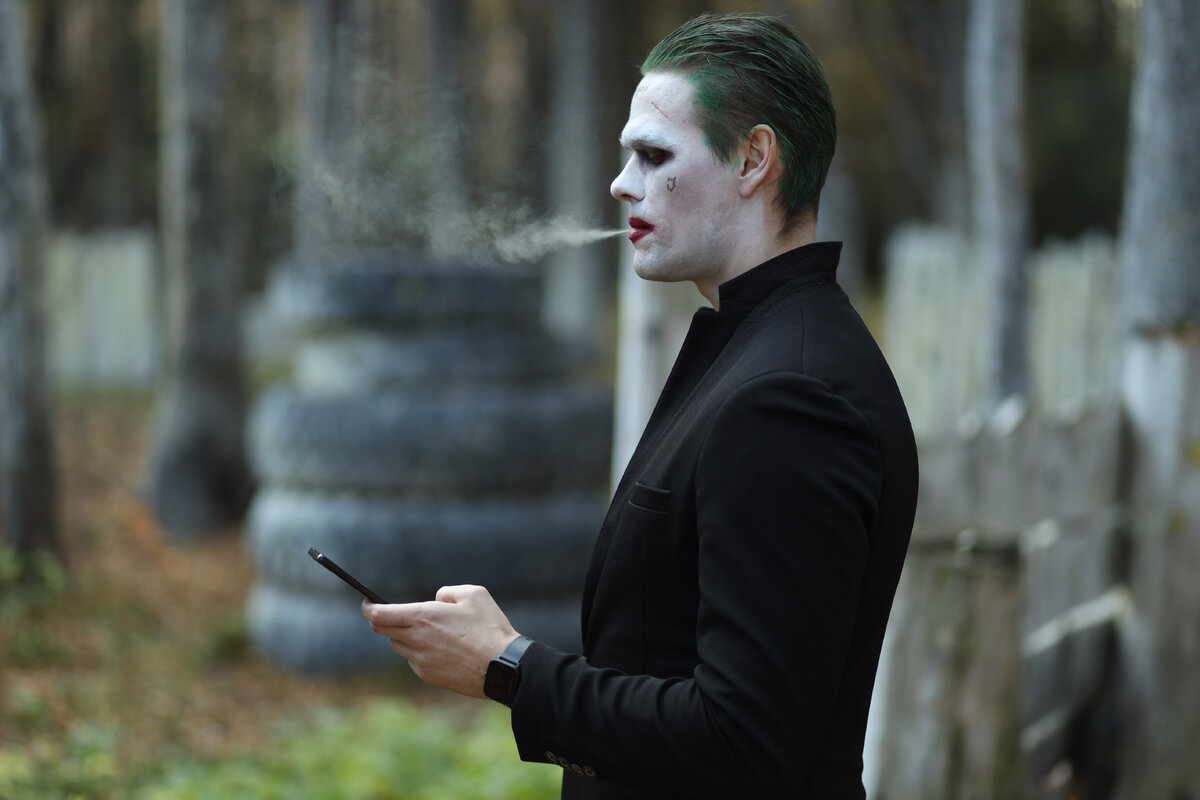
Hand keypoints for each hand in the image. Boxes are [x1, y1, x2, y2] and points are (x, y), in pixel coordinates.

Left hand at [362, 585, 519, 698]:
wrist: (503, 666)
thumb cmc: (490, 627)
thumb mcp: (474, 594)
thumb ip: (447, 592)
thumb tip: (436, 600)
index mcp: (423, 617)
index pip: (379, 614)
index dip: (368, 607)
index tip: (367, 604)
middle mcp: (416, 639)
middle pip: (382, 630)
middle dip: (382, 619)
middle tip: (391, 614)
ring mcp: (420, 660)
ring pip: (397, 645)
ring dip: (403, 636)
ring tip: (427, 631)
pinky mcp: (427, 675)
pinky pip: (413, 660)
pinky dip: (418, 651)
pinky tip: (440, 649)